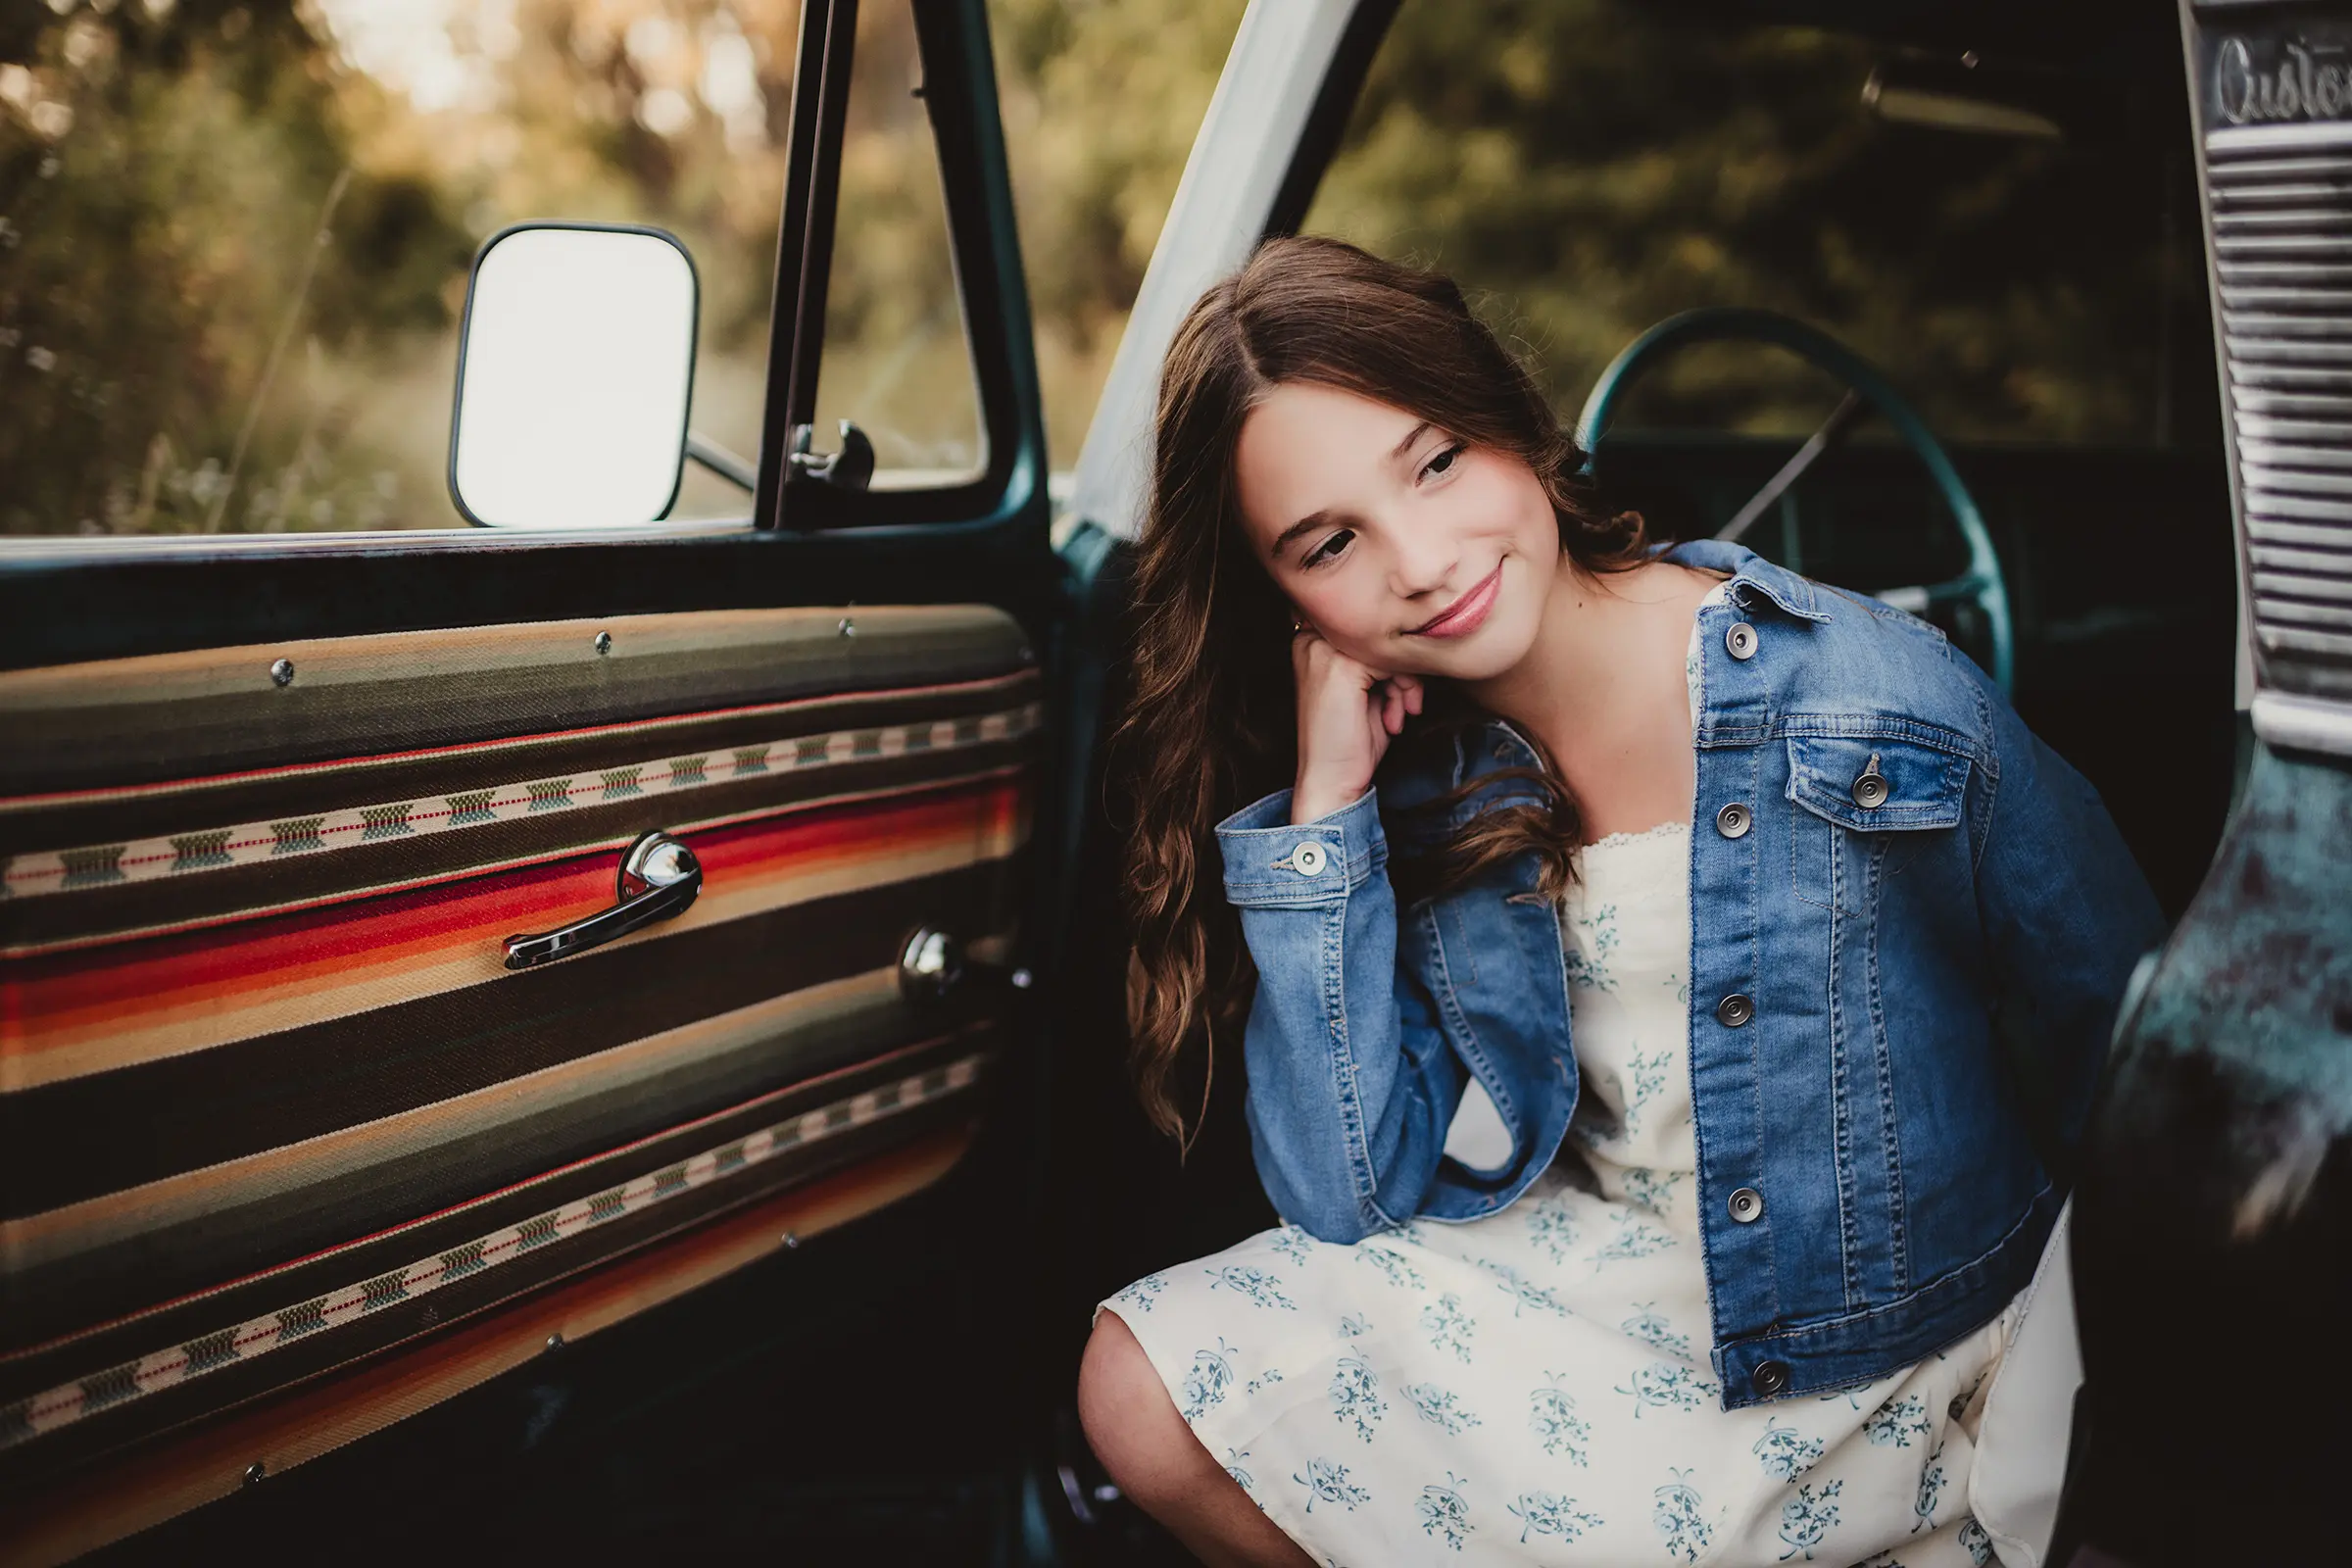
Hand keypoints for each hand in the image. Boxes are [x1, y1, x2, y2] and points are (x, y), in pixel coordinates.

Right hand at [1289, 618, 1423, 823]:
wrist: (1329, 780)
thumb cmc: (1348, 741)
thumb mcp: (1366, 692)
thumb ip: (1380, 661)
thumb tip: (1415, 638)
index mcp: (1313, 643)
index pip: (1371, 633)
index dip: (1392, 662)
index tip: (1397, 695)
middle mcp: (1313, 640)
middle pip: (1382, 636)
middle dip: (1402, 673)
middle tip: (1405, 707)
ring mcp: (1324, 652)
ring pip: (1389, 648)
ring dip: (1405, 684)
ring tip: (1397, 715)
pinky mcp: (1341, 667)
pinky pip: (1392, 663)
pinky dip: (1402, 692)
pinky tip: (1393, 720)